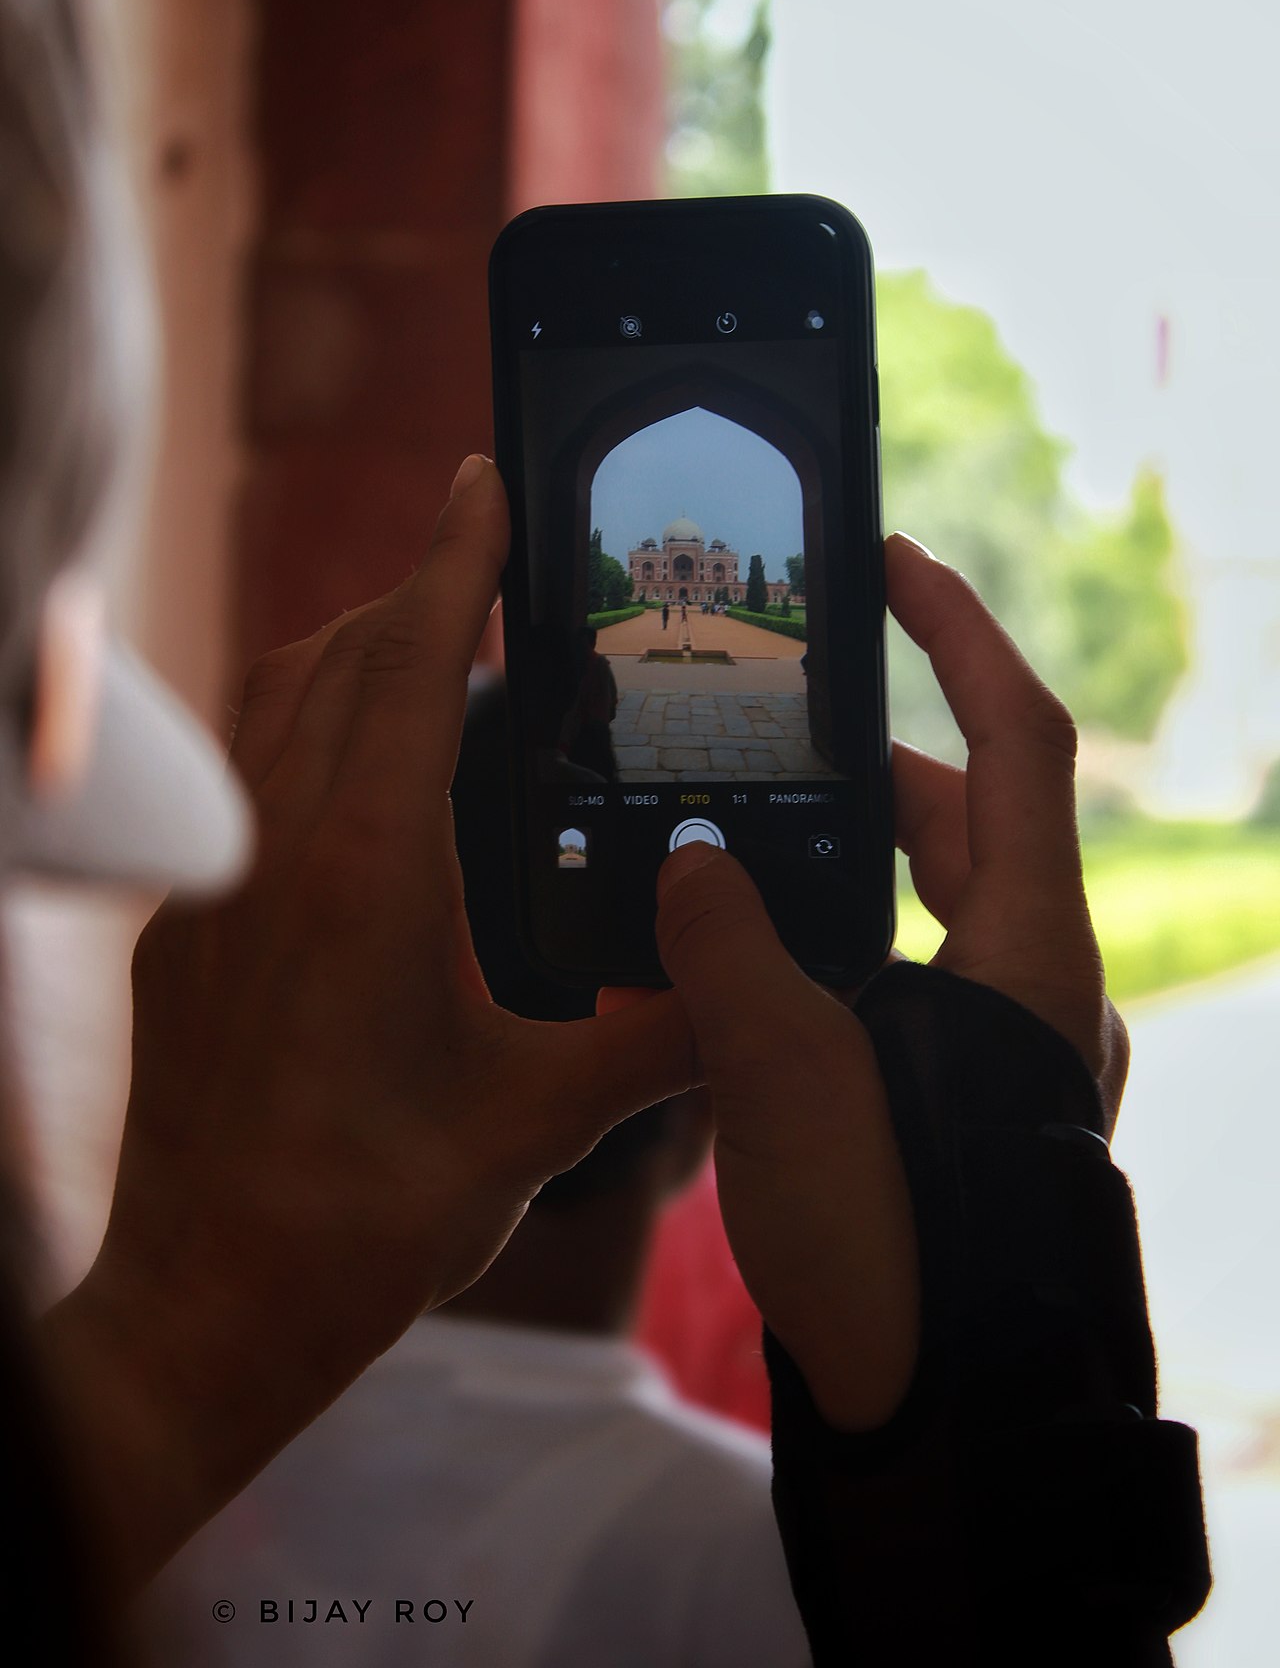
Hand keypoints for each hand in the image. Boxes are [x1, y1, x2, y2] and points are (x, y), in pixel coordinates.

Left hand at [46, 456, 691, 1585]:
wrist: (209, 1301)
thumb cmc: (362, 1216)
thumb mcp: (533, 1127)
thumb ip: (655, 1041)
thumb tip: (749, 985)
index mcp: (370, 873)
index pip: (414, 664)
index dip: (458, 560)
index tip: (488, 480)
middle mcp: (284, 850)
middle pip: (340, 656)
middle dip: (417, 590)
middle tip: (493, 568)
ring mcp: (227, 881)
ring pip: (281, 702)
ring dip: (358, 649)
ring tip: (441, 648)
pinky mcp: (197, 923)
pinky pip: (252, 767)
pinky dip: (313, 720)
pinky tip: (369, 772)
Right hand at [641, 533, 1127, 1431]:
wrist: (945, 1418)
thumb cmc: (897, 1248)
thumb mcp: (792, 1078)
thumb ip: (727, 950)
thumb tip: (687, 866)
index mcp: (1030, 948)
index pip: (1016, 741)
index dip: (960, 634)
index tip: (895, 565)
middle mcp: (1039, 980)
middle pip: (971, 816)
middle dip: (872, 758)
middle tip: (768, 728)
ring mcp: (1011, 1042)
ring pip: (935, 900)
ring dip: (847, 856)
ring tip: (735, 836)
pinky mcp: (968, 1095)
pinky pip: (910, 972)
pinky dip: (841, 940)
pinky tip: (746, 963)